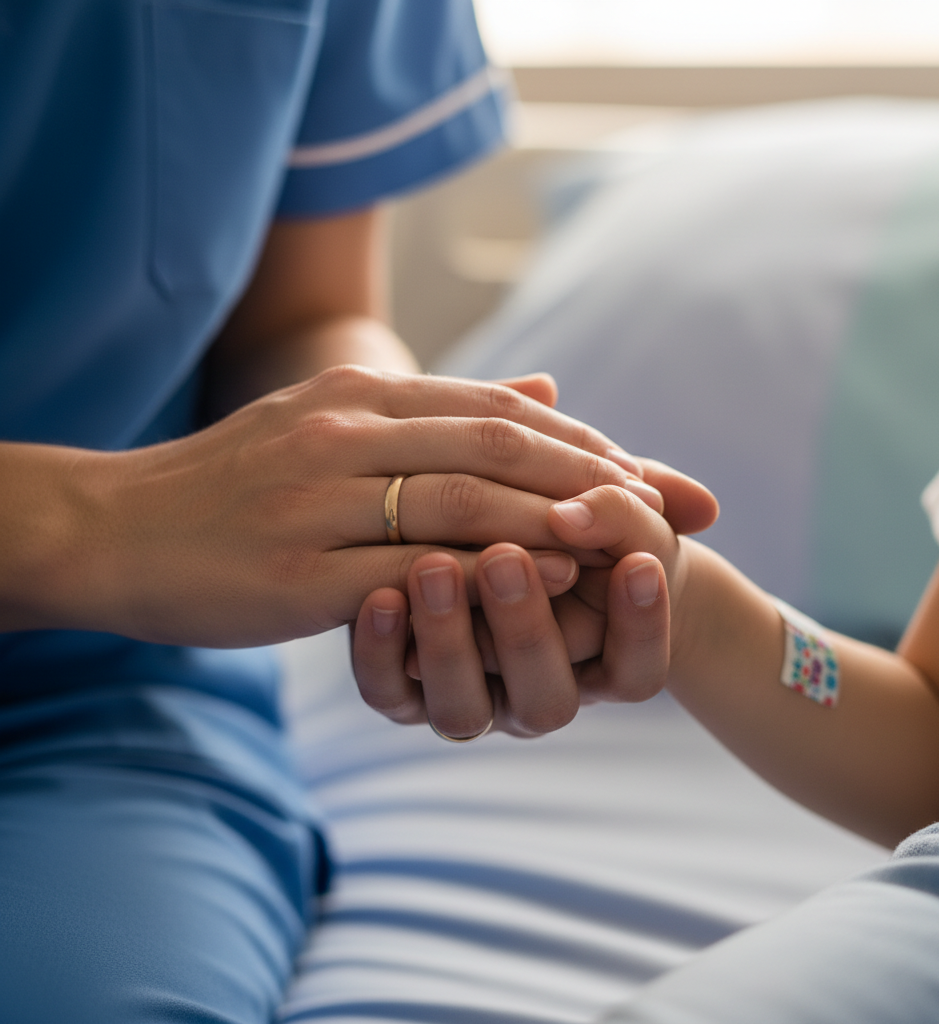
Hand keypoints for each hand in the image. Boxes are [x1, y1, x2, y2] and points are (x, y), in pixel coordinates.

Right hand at [25, 366, 664, 645]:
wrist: (118, 530)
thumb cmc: (237, 487)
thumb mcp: (335, 427)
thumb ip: (443, 412)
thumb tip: (549, 389)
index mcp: (363, 397)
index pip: (505, 412)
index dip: (594, 443)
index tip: (665, 476)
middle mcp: (349, 431)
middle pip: (504, 446)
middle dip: (605, 476)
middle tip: (684, 508)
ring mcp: (322, 498)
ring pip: (467, 500)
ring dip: (560, 522)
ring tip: (636, 544)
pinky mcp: (299, 569)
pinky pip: (412, 568)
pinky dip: (487, 577)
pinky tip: (543, 594)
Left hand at [351, 467, 713, 736]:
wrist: (498, 546)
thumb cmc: (570, 530)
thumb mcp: (603, 510)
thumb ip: (638, 505)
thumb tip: (700, 503)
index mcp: (601, 661)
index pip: (637, 670)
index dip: (643, 625)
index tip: (640, 562)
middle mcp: (536, 691)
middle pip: (545, 698)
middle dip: (528, 627)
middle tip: (507, 557)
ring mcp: (472, 696)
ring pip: (462, 707)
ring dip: (449, 639)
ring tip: (431, 564)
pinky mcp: (404, 689)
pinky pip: (390, 695)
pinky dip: (380, 653)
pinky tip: (375, 595)